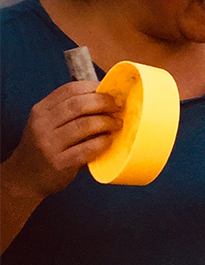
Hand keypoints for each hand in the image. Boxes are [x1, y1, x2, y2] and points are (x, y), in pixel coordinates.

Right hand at [3, 81, 121, 199]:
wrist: (25, 177)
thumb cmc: (46, 146)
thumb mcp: (49, 124)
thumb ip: (70, 111)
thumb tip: (107, 97)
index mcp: (41, 110)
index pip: (69, 89)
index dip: (93, 87)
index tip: (111, 91)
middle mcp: (42, 125)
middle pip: (78, 105)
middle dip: (103, 102)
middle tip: (118, 106)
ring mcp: (49, 145)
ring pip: (84, 125)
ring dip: (107, 122)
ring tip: (117, 123)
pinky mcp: (59, 163)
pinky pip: (87, 149)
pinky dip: (102, 142)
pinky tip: (109, 141)